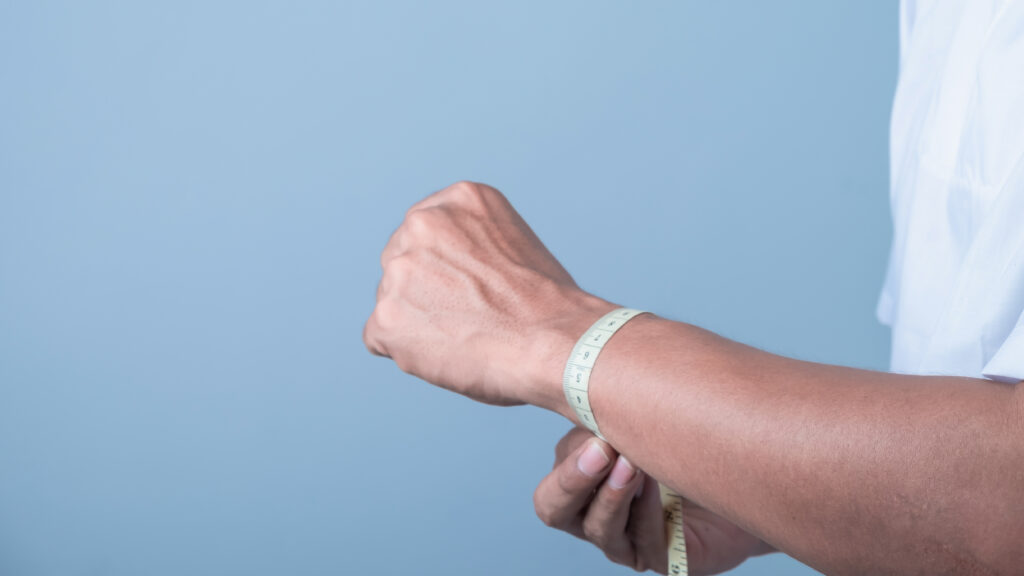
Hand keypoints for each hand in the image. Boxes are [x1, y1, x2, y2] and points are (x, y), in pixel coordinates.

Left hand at [364, 181, 611, 406]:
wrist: (556, 343)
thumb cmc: (548, 305)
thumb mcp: (512, 242)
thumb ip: (470, 244)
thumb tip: (440, 273)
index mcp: (458, 199)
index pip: (428, 233)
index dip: (448, 268)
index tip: (474, 287)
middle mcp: (422, 224)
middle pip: (403, 263)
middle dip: (426, 291)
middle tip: (471, 316)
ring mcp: (399, 270)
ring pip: (392, 301)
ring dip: (418, 322)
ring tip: (467, 336)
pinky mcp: (386, 317)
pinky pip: (380, 338)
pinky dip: (407, 353)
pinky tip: (448, 355)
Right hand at [534, 427, 770, 574]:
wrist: (738, 475)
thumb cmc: (680, 442)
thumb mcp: (637, 422)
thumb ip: (606, 413)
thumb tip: (586, 386)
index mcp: (579, 485)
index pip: (550, 486)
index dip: (566, 464)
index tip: (596, 432)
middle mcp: (593, 515)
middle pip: (554, 511)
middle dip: (574, 480)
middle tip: (601, 451)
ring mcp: (625, 540)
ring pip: (600, 528)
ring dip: (615, 494)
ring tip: (633, 464)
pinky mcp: (659, 556)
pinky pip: (645, 541)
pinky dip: (648, 511)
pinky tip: (658, 487)